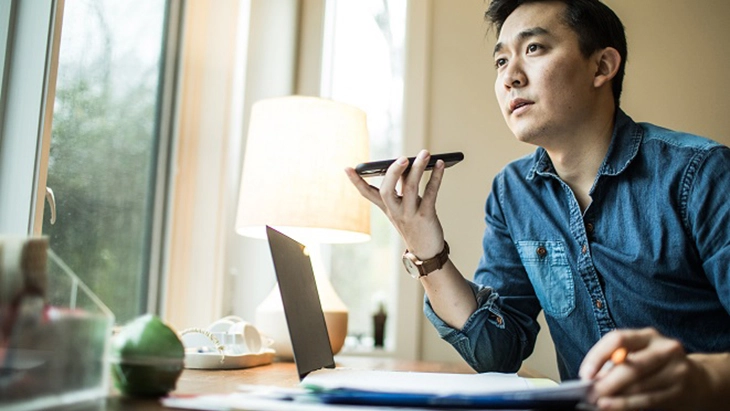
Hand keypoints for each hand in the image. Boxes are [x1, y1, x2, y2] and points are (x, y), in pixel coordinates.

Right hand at [344, 149, 445, 256]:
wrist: (427, 252)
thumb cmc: (416, 225)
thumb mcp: (405, 206)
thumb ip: (405, 185)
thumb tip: (411, 163)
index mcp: (387, 208)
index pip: (367, 194)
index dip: (356, 182)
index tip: (347, 168)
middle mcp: (395, 212)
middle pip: (386, 191)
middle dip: (393, 172)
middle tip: (403, 157)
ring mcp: (409, 215)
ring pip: (410, 188)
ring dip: (418, 168)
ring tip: (425, 153)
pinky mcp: (426, 216)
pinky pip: (430, 194)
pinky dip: (436, 177)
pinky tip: (441, 165)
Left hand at [579, 328, 710, 409]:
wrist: (698, 381)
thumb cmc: (656, 366)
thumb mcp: (638, 354)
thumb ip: (616, 361)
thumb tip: (592, 377)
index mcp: (648, 335)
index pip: (618, 339)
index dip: (598, 356)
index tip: (585, 374)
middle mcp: (665, 349)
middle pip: (631, 365)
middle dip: (607, 382)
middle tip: (590, 393)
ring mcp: (676, 371)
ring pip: (639, 386)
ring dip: (615, 396)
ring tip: (598, 402)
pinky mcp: (680, 391)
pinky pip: (648, 400)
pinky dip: (626, 405)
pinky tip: (613, 406)